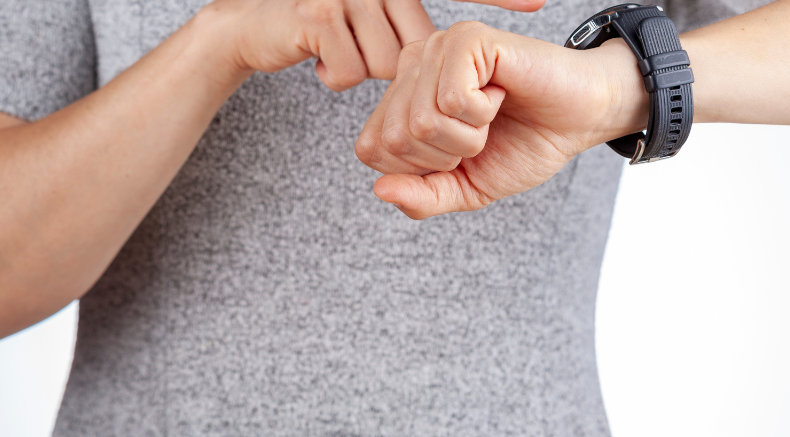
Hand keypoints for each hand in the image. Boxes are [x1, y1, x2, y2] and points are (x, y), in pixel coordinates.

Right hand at [213, 0, 546, 91]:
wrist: (249, 25)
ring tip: (333, 49)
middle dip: (397, 69)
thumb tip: (434, 55)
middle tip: (354, 49)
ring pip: (386, 64)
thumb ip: (405, 34)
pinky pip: (352, 70)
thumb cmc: (317, 28)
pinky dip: (335, 75)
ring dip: (360, 69)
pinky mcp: (321, 14)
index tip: (540, 0)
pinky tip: (315, 56)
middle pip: (417, 47)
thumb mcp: (367, 26)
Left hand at [355, 22, 647, 217]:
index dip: (420, 169)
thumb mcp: (466, 188)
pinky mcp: (467, 39)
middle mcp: (412, 65)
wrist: (580, 120)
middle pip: (394, 138)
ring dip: (468, 136)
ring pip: (422, 121)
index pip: (371, 149)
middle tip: (480, 135)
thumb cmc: (524, 145)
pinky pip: (452, 98)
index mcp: (403, 97)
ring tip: (491, 115)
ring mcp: (438, 47)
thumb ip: (422, 197)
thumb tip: (380, 191)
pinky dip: (482, 114)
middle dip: (446, 156)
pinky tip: (500, 94)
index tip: (460, 152)